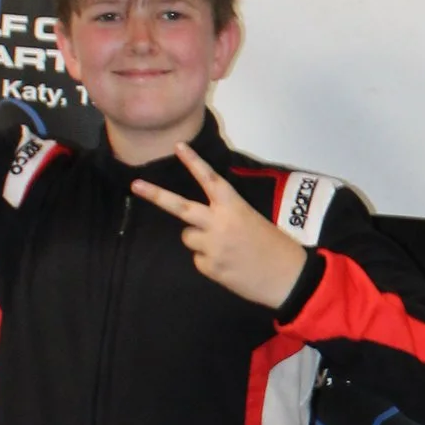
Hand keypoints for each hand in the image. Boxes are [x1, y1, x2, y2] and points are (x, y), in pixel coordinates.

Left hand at [129, 147, 307, 307]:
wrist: (288, 278)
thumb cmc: (274, 246)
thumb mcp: (253, 221)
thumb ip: (226, 216)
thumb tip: (201, 222)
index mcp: (235, 207)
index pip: (210, 179)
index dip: (194, 162)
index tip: (178, 146)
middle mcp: (219, 224)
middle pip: (180, 207)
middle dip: (156, 195)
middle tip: (136, 185)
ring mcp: (212, 246)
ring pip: (187, 237)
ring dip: (199, 240)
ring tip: (224, 248)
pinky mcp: (210, 267)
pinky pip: (198, 259)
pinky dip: (209, 262)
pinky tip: (228, 265)